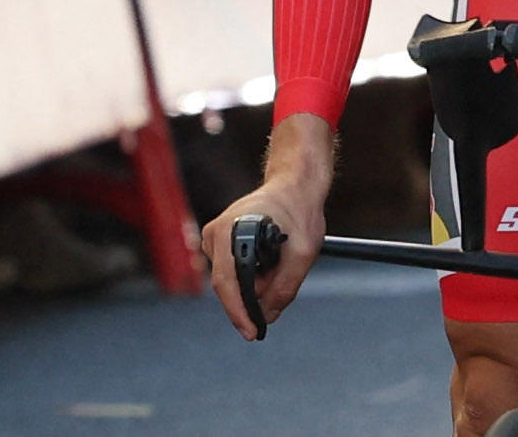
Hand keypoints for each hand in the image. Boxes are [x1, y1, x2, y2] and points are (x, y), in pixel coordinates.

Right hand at [200, 114, 333, 341]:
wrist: (294, 184)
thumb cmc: (299, 211)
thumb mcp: (302, 253)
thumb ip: (285, 287)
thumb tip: (268, 316)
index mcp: (231, 230)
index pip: (227, 284)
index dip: (239, 313)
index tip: (253, 333)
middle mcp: (216, 232)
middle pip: (228, 285)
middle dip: (251, 299)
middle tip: (278, 297)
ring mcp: (215, 235)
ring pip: (232, 280)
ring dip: (254, 285)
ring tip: (280, 264)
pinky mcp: (219, 239)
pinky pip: (233, 271)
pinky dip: (251, 276)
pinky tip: (270, 261)